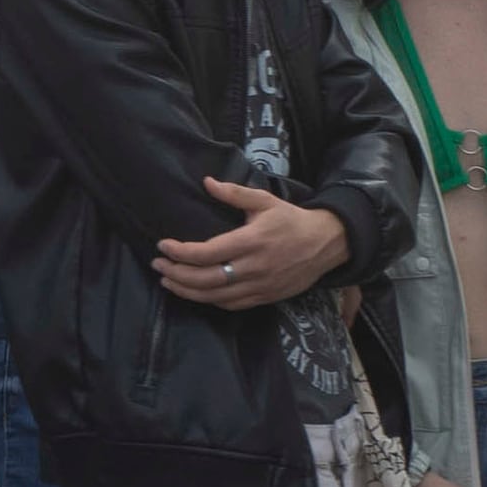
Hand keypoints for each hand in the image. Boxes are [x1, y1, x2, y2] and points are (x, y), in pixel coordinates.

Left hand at [153, 179, 353, 309]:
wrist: (328, 243)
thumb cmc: (292, 220)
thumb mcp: (265, 201)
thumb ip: (235, 193)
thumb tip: (206, 182)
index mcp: (252, 241)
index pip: (207, 253)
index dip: (179, 252)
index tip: (162, 246)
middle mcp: (255, 267)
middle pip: (205, 279)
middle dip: (175, 273)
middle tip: (158, 265)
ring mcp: (260, 285)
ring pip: (214, 296)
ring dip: (185, 290)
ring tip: (167, 280)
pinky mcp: (265, 297)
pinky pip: (230, 304)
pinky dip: (208, 300)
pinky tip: (194, 291)